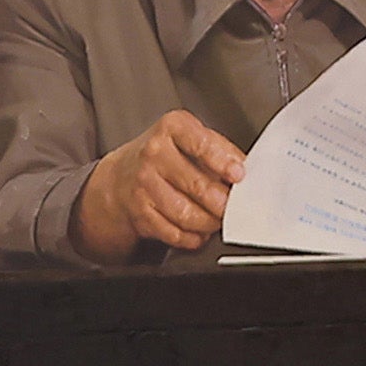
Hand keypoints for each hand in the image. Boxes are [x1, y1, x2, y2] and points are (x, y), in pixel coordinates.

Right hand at [74, 111, 246, 262]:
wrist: (121, 176)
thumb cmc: (165, 155)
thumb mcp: (190, 137)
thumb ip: (219, 149)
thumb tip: (244, 170)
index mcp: (171, 128)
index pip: (202, 145)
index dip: (223, 163)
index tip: (239, 176)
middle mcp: (154, 154)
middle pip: (197, 185)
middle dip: (222, 202)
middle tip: (233, 207)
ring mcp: (144, 185)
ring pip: (186, 214)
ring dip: (209, 223)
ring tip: (218, 220)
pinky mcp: (140, 213)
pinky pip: (173, 232)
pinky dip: (192, 238)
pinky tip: (199, 233)